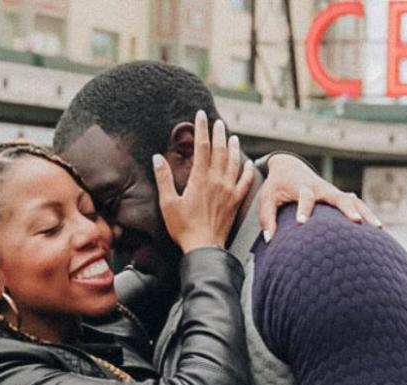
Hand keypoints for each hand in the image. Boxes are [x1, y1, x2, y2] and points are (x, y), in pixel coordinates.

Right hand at [154, 111, 254, 253]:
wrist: (204, 248)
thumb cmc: (184, 227)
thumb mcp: (168, 203)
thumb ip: (164, 179)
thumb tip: (157, 158)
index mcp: (200, 178)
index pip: (201, 146)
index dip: (201, 129)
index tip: (201, 115)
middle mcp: (217, 181)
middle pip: (220, 151)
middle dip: (218, 134)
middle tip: (218, 122)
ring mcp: (229, 191)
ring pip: (234, 163)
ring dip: (233, 148)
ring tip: (232, 136)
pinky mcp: (236, 202)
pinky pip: (245, 182)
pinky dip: (248, 170)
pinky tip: (249, 163)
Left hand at [258, 153, 381, 237]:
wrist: (289, 167)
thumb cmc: (276, 186)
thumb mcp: (266, 198)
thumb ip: (267, 219)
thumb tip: (270, 240)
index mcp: (303, 187)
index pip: (305, 198)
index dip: (303, 209)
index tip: (301, 223)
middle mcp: (322, 188)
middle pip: (338, 197)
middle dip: (348, 208)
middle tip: (356, 221)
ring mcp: (333, 192)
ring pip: (354, 200)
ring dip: (366, 213)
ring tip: (379, 228)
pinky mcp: (339, 196)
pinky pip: (357, 204)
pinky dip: (368, 214)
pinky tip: (380, 230)